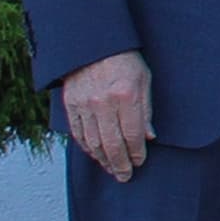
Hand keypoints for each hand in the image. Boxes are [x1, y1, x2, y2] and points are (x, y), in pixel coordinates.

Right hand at [62, 50, 154, 181]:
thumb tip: (149, 137)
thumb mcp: (144, 79)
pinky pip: (78, 134)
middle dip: (119, 164)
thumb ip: (146, 109)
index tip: (140, 162)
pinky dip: (87, 148)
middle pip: (111, 144)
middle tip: (125, 176)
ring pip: (93, 143)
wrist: (93, 44)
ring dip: (103, 160)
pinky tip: (95, 155)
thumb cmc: (124, 59)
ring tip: (112, 169)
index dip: (136, 152)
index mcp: (126, 95)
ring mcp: (84, 105)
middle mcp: (103, 103)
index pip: (132, 134)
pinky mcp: (71, 105)